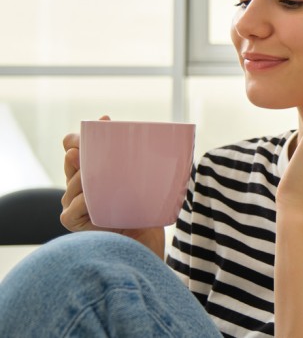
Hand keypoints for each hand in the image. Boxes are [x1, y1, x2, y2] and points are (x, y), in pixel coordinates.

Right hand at [60, 115, 164, 256]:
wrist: (145, 248)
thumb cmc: (147, 216)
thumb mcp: (145, 185)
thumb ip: (145, 167)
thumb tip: (164, 140)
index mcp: (95, 175)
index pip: (80, 148)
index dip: (87, 134)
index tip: (106, 120)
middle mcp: (81, 187)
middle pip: (73, 160)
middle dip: (81, 146)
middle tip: (97, 139)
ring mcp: (75, 204)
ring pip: (74, 182)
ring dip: (86, 176)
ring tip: (102, 176)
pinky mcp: (74, 222)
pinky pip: (71, 208)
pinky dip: (82, 202)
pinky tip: (93, 200)